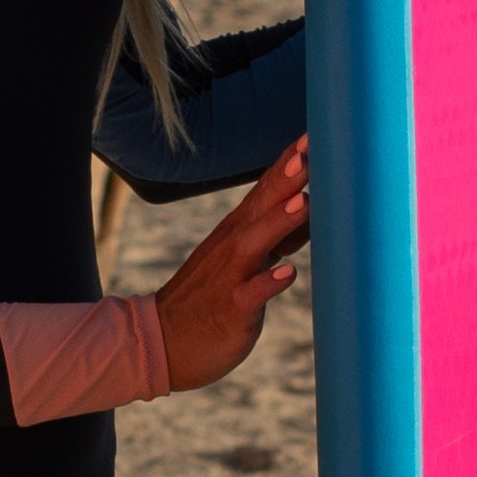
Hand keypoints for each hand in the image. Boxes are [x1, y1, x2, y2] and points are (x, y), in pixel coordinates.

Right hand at [154, 139, 307, 391]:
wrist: (163, 342)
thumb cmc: (213, 299)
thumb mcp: (246, 261)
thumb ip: (276, 235)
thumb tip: (312, 210)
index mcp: (238, 232)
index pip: (265, 190)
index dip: (288, 164)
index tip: (314, 135)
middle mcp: (233, 247)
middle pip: (261, 205)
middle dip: (286, 178)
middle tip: (310, 149)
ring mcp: (229, 277)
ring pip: (254, 243)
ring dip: (278, 222)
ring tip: (305, 201)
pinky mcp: (230, 309)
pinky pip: (249, 294)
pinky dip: (268, 282)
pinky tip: (289, 273)